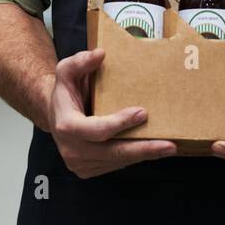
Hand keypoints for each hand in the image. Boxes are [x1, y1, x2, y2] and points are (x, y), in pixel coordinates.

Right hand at [47, 47, 177, 178]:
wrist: (54, 115)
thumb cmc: (65, 91)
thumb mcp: (66, 71)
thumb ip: (80, 61)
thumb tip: (100, 54)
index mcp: (67, 126)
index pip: (98, 130)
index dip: (121, 123)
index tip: (143, 113)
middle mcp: (72, 150)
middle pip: (113, 153)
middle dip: (143, 149)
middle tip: (169, 145)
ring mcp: (80, 164)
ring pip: (116, 161)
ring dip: (143, 155)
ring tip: (167, 148)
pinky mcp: (88, 170)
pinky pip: (115, 165)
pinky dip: (133, 158)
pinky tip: (151, 149)